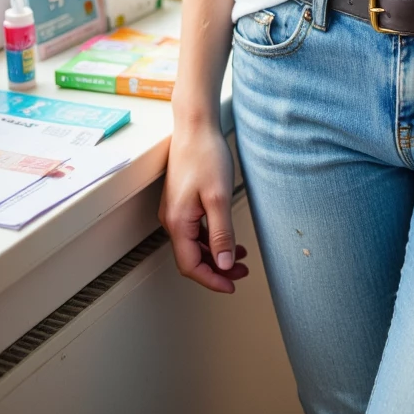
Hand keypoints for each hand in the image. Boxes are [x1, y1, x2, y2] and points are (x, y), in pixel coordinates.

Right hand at [159, 119, 249, 293]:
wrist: (195, 127)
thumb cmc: (205, 156)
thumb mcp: (218, 198)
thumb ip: (221, 234)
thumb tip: (224, 264)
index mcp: (177, 222)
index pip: (191, 265)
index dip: (212, 280)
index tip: (231, 286)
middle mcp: (171, 219)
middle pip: (191, 258)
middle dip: (217, 269)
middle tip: (242, 273)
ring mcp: (175, 210)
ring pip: (194, 245)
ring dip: (216, 254)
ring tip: (240, 256)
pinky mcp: (181, 202)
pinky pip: (194, 230)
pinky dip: (211, 238)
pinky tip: (227, 237)